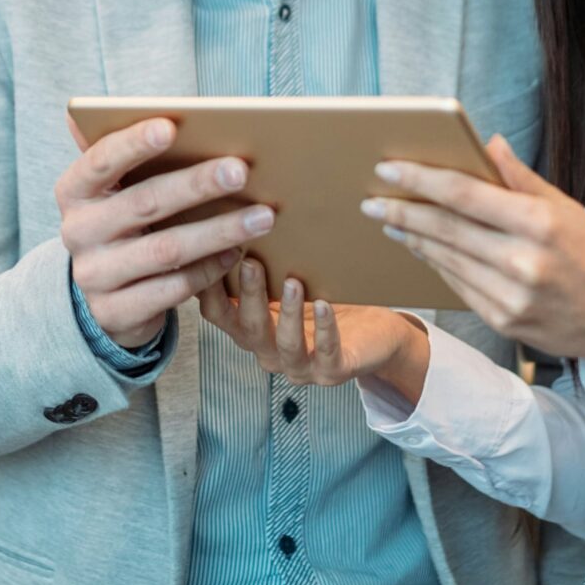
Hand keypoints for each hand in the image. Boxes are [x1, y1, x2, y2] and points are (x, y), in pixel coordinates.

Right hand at [58, 116, 275, 348]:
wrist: (104, 298)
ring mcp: (95, 276)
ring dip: (219, 231)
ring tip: (263, 216)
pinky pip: (173, 289)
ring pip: (167, 250)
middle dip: (196, 185)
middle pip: (144, 203)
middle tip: (240, 170)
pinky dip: (210, 271)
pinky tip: (238, 254)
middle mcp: (78, 232)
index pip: (100, 161)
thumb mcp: (111, 191)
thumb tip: (81, 113)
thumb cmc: (121, 225)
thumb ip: (113, 153)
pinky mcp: (116, 312)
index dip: (133, 143)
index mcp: (75, 192)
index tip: (171, 126)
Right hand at [197, 256, 429, 397]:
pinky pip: (327, 353)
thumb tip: (246, 213)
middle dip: (248, 294)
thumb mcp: (291, 281)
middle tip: (250, 261)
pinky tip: (325, 305)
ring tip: (292, 283)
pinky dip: (325, 329)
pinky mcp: (333, 371)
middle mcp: (268, 350)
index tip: (209, 253)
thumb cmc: (327, 299)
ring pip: (285, 344)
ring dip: (287, 313)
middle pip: (247, 327)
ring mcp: (300, 366)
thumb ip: (266, 264)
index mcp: (251, 329)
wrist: (376, 336)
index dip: (207, 287)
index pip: (217, 313)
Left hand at [364, 137, 584, 361]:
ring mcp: (511, 295)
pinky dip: (434, 263)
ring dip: (412, 237)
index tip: (388, 168)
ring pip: (446, 258)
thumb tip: (487, 142)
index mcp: (539, 223)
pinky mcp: (503, 320)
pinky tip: (418, 247)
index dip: (421, 180)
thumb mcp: (564, 207)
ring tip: (387, 220)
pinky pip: (456, 285)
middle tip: (371, 199)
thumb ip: (520, 177)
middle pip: (446, 228)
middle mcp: (523, 260)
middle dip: (402, 211)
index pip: (465, 195)